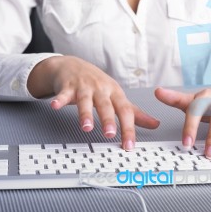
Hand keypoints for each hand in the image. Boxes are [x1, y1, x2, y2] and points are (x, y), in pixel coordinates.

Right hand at [28, 56, 159, 149]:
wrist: (72, 65)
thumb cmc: (97, 83)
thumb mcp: (117, 95)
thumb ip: (134, 112)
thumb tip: (154, 124)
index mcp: (114, 93)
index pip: (124, 111)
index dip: (128, 128)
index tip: (129, 146)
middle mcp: (100, 89)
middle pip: (105, 105)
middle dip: (107, 120)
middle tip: (110, 134)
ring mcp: (83, 87)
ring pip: (85, 101)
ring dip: (85, 113)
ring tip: (86, 127)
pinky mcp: (67, 87)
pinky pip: (63, 94)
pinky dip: (59, 100)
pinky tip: (55, 105)